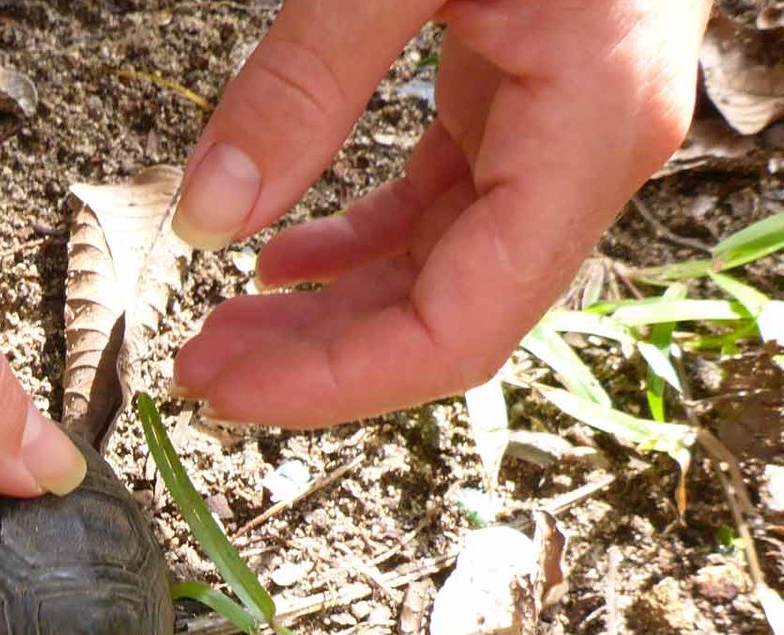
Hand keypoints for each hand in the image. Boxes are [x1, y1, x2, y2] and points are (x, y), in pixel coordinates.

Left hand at [169, 0, 709, 426]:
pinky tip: (279, 259)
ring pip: (441, 270)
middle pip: (448, 315)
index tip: (229, 393)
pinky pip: (441, 206)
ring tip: (221, 331)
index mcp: (587, 129)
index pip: (461, 327)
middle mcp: (590, 150)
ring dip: (329, 311)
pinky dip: (358, 243)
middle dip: (317, 360)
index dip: (337, 383)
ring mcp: (561, 129)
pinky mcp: (525, 100)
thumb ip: (300, 86)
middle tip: (198, 373)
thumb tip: (206, 218)